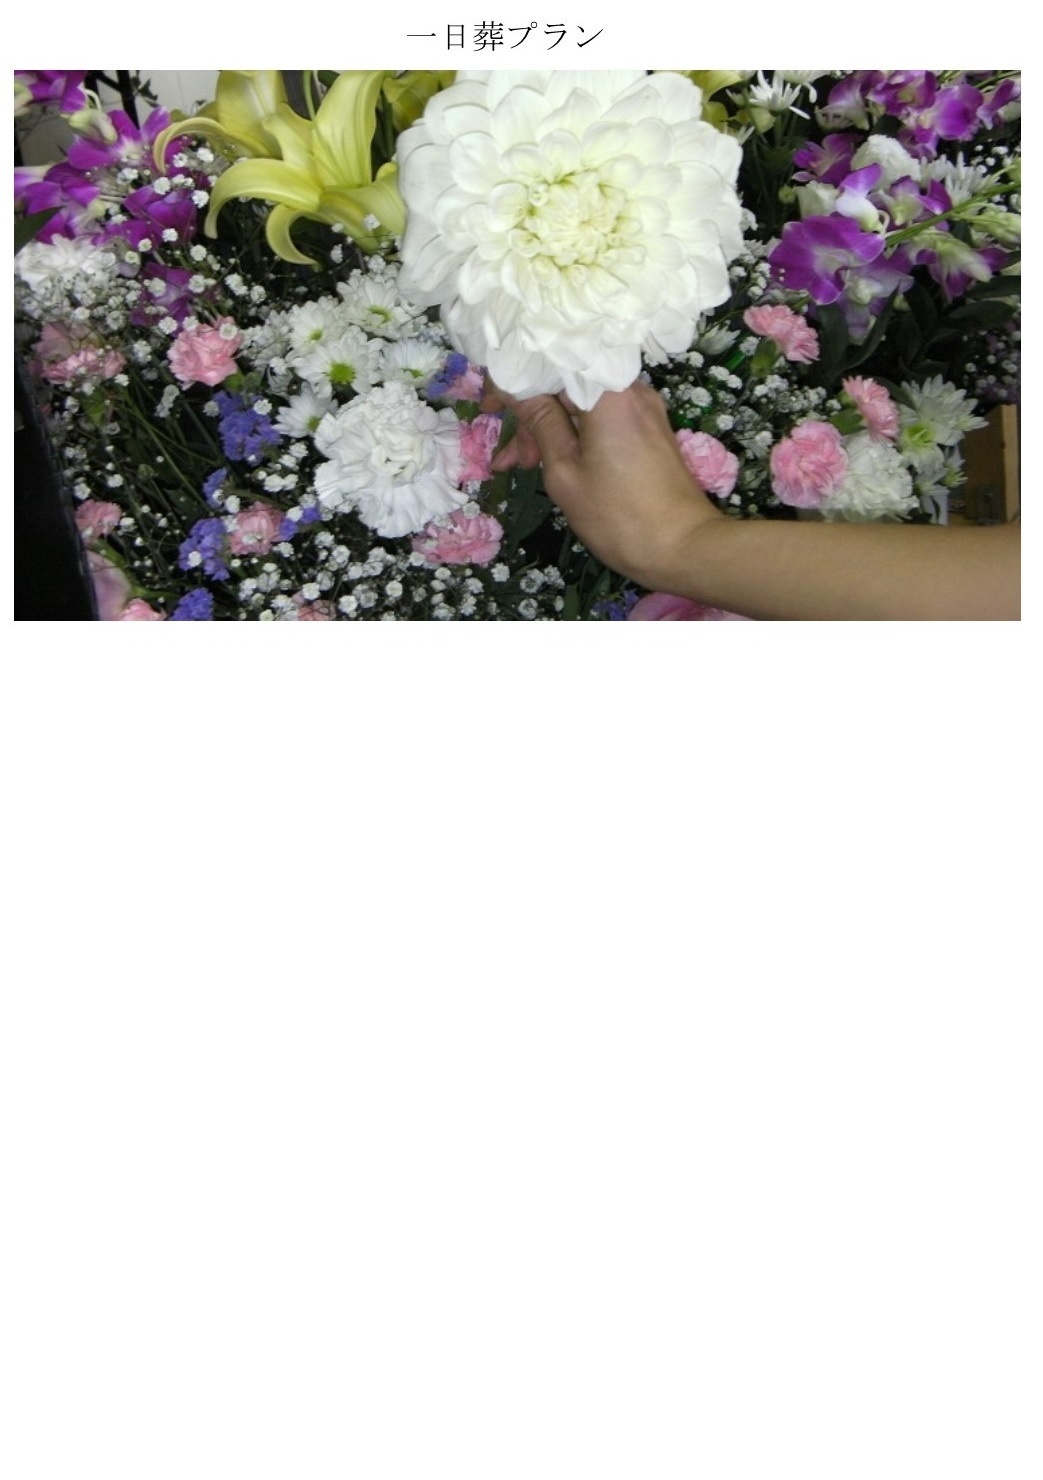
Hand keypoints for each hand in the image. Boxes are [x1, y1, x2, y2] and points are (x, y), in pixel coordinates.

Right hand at [483, 380, 724, 592]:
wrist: (683, 548)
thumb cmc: (619, 517)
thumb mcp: (565, 473)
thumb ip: (540, 424)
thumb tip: (518, 390)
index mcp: (607, 391)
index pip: (550, 362)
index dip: (514, 380)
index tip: (489, 407)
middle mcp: (629, 388)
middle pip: (566, 382)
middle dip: (531, 414)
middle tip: (510, 458)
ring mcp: (643, 408)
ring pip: (581, 402)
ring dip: (550, 429)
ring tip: (524, 468)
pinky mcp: (649, 428)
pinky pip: (602, 417)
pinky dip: (575, 434)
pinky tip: (554, 461)